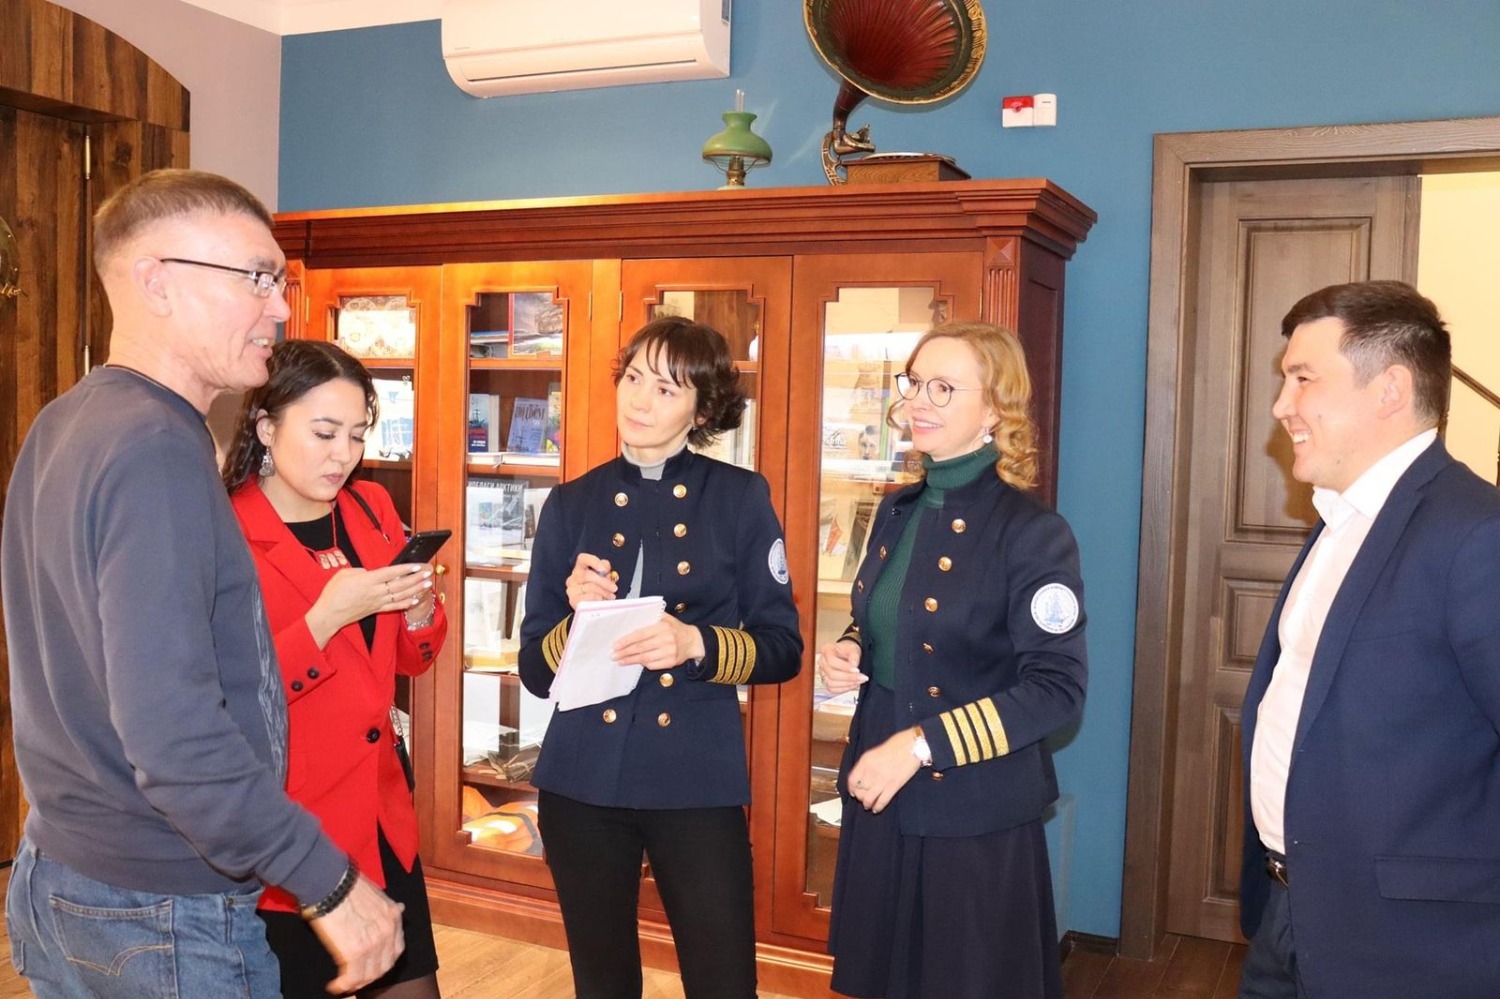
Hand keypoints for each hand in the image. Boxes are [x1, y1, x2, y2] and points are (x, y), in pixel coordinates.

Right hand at [307, 875, 404, 994]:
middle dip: (371, 975)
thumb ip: (388, 907)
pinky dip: (342, 986)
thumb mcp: (378, 894)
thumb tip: (401, 908)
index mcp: (393, 917)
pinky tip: (334, 986)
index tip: (373, 965)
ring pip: (368, 976)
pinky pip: (351, 979)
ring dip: (356, 983)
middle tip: (358, 979)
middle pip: (384, 966)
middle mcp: (387, 933)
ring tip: (345, 985)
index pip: (396, 949)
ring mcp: (372, 945)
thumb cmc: (349, 886)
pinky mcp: (354, 954)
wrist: (331, 884)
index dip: (385, 960)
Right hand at [308, 565, 431, 647]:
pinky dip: (406, 602)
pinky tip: (416, 599)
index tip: (417, 564)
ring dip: (416, 589)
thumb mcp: (344, 574)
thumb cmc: (333, 593)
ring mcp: (377, 602)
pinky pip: (394, 606)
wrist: (328, 615)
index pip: (391, 573)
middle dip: (416, 577)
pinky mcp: (376, 610)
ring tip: (428, 583)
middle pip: (400, 584)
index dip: (405, 569)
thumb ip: (360, 570)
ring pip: (401, 595)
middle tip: (429, 571)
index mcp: (367, 580)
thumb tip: (372, 571)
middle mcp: (375, 592)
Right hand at [564, 552, 615, 609]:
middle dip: (603, 582)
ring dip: (603, 592)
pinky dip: (596, 598)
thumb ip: (604, 568)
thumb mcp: (603, 576)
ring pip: (589, 587)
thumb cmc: (597, 588)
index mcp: (580, 568)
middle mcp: (573, 577)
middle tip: (614, 588)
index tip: (605, 569)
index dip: (594, 562)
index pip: (583, 559)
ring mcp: (572, 589)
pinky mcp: (573, 600)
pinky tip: (602, 600)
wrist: (589, 605)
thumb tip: (605, 567)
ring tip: (611, 596)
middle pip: (587, 575)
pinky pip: (586, 598)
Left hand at [613, 615, 704, 670]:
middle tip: (613, 655)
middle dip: (625, 652)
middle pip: (641, 648)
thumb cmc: (675, 628)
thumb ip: (651, 616)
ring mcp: (669, 652)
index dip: (627, 640)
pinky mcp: (671, 662)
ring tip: (620, 661)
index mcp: (663, 627)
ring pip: (645, 658)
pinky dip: (643, 664)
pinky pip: (653, 665)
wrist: (693, 641)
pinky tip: (635, 663)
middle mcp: (667, 639)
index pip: (641, 634)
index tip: (616, 645)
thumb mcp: (666, 618)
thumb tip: (631, 618)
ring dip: (631, 660)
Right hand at [817, 639, 865, 693]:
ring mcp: (823, 673)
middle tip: (862, 678)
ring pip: (831, 683)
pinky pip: (832, 689)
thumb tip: (854, 665)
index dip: (844, 667)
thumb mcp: (854, 649)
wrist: (847, 654)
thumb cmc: (849, 650)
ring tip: (859, 681)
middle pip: (831, 674)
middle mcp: (822, 662)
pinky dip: (844, 689)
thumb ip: (854, 656)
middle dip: (848, 678)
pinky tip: (853, 685)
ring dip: (847, 684)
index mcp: (827, 651)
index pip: (832, 661)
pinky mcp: (826, 681)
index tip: (857, 670)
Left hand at [847, 729, 922, 813]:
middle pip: (860, 791)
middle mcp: (871, 772)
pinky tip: (876, 809)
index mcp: (865, 762)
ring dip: (867, 804)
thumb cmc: (895, 745)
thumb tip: (861, 777)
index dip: (851, 789)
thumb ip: (866, 765)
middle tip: (862, 799)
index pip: (852, 780)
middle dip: (860, 797)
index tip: (853, 792)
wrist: (912, 746)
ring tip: (868, 805)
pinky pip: (882, 801)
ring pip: (868, 799)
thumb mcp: (874, 752)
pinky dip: (878, 807)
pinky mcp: (894, 786)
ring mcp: (882, 780)